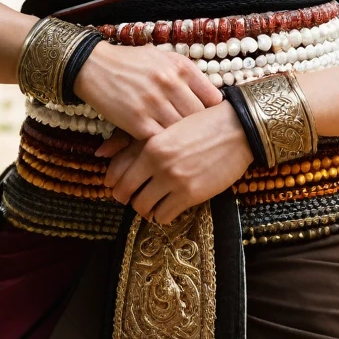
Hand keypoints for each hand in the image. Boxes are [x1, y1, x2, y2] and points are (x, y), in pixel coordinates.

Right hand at [73, 41, 221, 140]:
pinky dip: (164, 146)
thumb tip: (213, 97)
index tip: (212, 122)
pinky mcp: (137, 122)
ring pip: (181, 132)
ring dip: (182, 141)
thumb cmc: (132, 62)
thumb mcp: (163, 58)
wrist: (95, 66)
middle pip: (199, 118)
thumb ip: (188, 75)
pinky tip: (164, 149)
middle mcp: (170, 83)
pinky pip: (160, 141)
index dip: (214, 114)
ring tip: (185, 148)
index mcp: (180, 67)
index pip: (213, 98)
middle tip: (200, 140)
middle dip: (200, 131)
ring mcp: (154, 104)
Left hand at [102, 99, 252, 223]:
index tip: (119, 187)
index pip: (118, 174)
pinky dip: (163, 213)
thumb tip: (100, 152)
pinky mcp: (191, 195)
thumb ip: (131, 138)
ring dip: (146, 207)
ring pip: (144, 208)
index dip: (115, 185)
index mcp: (151, 144)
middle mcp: (159, 163)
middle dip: (129, 198)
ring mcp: (175, 180)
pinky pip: (164, 215)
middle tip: (136, 197)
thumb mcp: (166, 126)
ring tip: (154, 201)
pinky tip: (169, 204)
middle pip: (128, 194)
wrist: (238, 128)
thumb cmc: (202, 122)